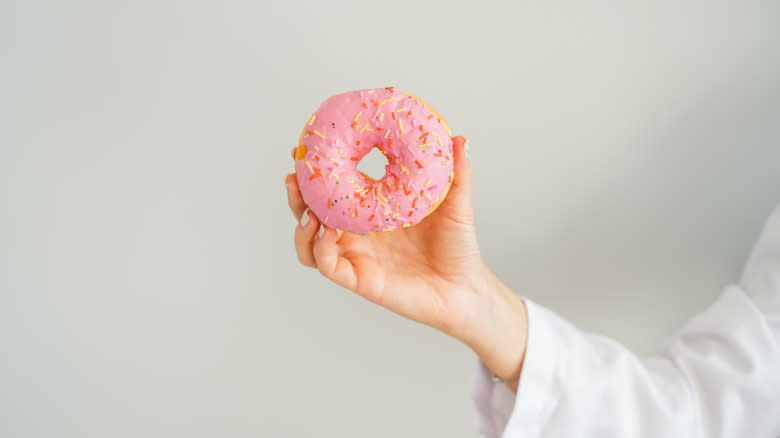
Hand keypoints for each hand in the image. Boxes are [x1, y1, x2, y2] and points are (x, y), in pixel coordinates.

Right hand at [285, 136, 527, 386]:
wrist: (466, 288)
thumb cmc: (459, 247)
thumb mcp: (456, 204)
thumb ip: (457, 173)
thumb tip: (460, 138)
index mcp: (373, 210)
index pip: (335, 187)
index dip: (316, 170)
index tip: (303, 150)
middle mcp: (359, 233)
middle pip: (312, 212)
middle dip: (297, 195)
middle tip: (293, 176)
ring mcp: (357, 256)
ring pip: (310, 242)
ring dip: (301, 224)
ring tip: (308, 209)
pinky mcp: (360, 280)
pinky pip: (328, 265)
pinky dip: (319, 248)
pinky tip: (327, 232)